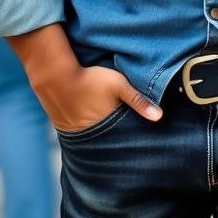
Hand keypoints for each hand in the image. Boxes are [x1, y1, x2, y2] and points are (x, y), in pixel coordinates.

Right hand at [31, 63, 161, 131]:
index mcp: (106, 126)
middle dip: (117, 138)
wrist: (57, 77)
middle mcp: (90, 134)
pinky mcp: (64, 127)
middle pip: (108, 140)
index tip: (139, 139)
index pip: (122, 138)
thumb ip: (139, 100)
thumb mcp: (119, 85)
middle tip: (124, 135)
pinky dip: (86, 129)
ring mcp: (75, 133)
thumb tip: (159, 117)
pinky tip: (90, 121)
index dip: (130, 136)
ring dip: (101, 133)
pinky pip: (79, 132)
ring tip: (107, 127)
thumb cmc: (91, 79)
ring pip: (93, 137)